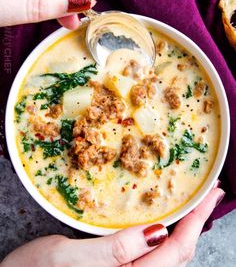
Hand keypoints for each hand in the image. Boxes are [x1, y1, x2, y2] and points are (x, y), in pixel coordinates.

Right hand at [1, 187, 224, 266]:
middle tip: (209, 194)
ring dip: (183, 226)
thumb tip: (156, 234)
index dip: (197, 220)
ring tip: (193, 203)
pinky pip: (150, 253)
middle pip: (177, 253)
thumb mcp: (70, 258)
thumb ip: (114, 250)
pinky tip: (163, 220)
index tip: (212, 194)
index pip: (175, 250)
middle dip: (196, 222)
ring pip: (166, 254)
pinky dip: (163, 232)